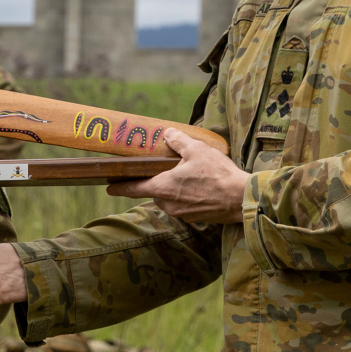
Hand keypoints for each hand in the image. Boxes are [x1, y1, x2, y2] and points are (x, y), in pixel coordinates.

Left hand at [107, 128, 248, 223]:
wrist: (241, 199)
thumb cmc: (217, 174)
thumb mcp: (196, 150)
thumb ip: (178, 141)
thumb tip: (168, 134)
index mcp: (163, 187)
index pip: (134, 188)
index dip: (120, 187)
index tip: (109, 186)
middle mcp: (168, 204)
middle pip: (155, 191)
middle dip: (158, 181)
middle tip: (166, 169)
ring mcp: (182, 213)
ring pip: (170, 198)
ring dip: (175, 188)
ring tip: (189, 175)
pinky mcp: (195, 217)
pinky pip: (184, 204)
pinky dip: (187, 195)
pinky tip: (200, 186)